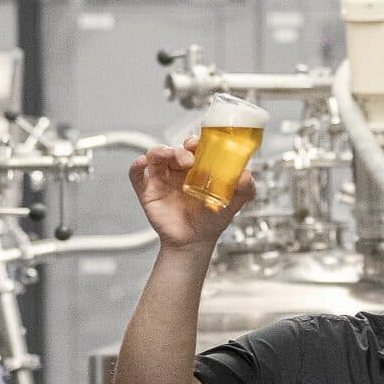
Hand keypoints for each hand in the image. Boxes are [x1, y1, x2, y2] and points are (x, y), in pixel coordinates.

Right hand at [128, 136, 255, 249]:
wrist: (195, 242)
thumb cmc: (212, 219)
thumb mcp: (234, 202)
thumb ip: (245, 188)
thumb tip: (246, 175)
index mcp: (197, 167)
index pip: (193, 146)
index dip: (195, 142)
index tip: (199, 144)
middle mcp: (178, 170)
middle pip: (174, 149)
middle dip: (180, 150)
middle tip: (188, 160)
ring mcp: (161, 179)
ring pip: (155, 156)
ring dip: (160, 152)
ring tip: (168, 157)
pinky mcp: (147, 192)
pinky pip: (136, 175)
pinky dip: (136, 166)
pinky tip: (142, 163)